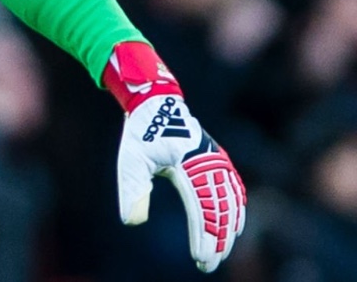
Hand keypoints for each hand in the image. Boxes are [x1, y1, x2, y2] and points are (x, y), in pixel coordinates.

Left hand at [107, 42, 245, 272]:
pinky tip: (234, 226)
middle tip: (210, 263)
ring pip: (230, 201)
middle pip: (219, 209)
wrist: (156, 103)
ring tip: (222, 251)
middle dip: (217, 240)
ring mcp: (216, 160)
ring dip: (227, 228)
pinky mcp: (217, 159)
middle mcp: (208, 163)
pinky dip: (236, 208)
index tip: (201, 258)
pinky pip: (233, 187)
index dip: (204, 236)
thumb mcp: (130, 161)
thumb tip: (131, 222)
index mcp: (189, 164)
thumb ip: (131, 190)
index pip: (201, 208)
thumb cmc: (141, 133)